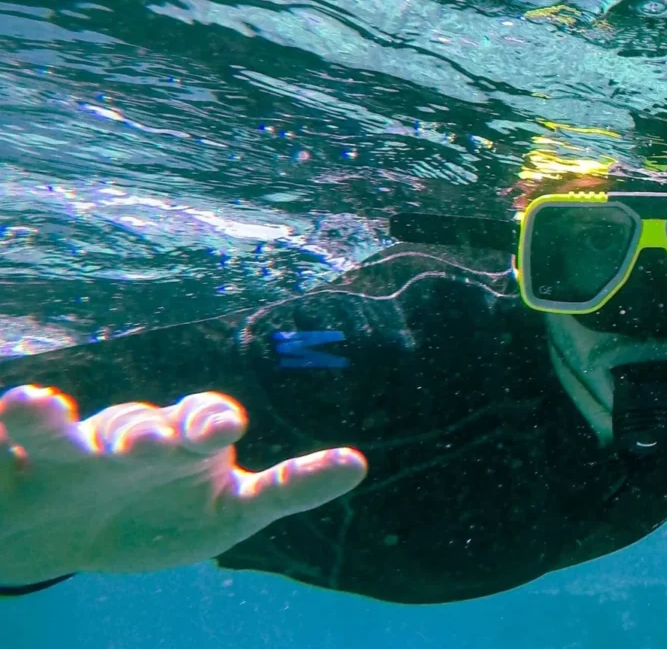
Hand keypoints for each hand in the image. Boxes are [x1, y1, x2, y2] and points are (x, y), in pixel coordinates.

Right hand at [0, 385, 367, 585]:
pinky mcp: (11, 471)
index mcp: (184, 442)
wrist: (75, 537)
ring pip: (55, 431)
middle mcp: (125, 438)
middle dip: (143, 435)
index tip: (223, 429)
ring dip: (45, 417)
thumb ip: (288, 488)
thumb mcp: (231, 514)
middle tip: (144, 447)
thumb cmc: (166, 516)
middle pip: (135, 427)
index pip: (203, 419)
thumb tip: (358, 463)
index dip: (211, 421)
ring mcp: (65, 454)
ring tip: (34, 403)